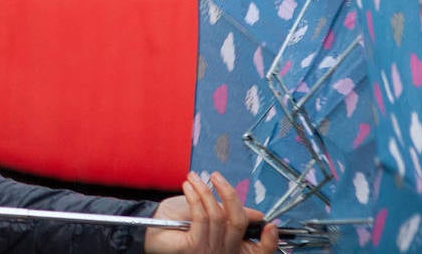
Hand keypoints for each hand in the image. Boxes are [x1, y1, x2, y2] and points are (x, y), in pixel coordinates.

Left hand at [144, 172, 279, 252]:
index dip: (270, 240)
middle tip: (217, 176)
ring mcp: (210, 252)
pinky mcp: (194, 247)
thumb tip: (255, 213)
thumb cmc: (178, 223)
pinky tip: (188, 186)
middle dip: (229, 194)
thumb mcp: (210, 214)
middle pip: (238, 222)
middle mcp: (225, 253)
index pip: (262, 252)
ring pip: (218, 215)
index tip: (269, 223)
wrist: (151, 231)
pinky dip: (195, 196)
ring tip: (192, 177)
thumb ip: (230, 214)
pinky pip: (201, 217)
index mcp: (234, 248)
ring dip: (204, 189)